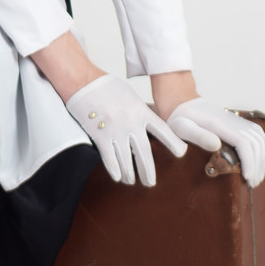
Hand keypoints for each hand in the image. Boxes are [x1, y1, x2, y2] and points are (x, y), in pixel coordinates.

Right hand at [65, 74, 186, 186]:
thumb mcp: (130, 95)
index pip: (163, 130)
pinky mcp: (99, 135)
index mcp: (141, 111)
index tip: (181, 153)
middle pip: (144, 152)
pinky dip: (114, 169)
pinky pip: (109, 157)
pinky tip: (117, 177)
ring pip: (126, 159)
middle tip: (150, 183)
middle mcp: (131, 122)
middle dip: (148, 170)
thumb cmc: (106, 87)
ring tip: (130, 180)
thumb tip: (147, 122)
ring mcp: (115, 130)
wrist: (83, 82)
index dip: (173, 143)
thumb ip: (139, 110)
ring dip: (129, 173)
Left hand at [166, 99, 264, 186]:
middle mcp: (232, 121)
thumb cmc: (180, 120)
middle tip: (251, 183)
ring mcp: (237, 121)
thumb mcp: (182, 128)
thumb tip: (216, 146)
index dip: (248, 161)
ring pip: (260, 139)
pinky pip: (257, 135)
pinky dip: (261, 150)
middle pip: (255, 142)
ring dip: (261, 159)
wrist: (184, 104)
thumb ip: (198, 136)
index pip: (243, 142)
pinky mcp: (239, 123)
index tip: (246, 178)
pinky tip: (257, 162)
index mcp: (219, 124)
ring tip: (255, 177)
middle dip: (257, 165)